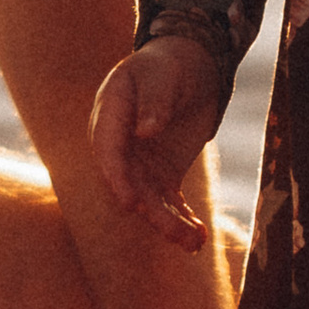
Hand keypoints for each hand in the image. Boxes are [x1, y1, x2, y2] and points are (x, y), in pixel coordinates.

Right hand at [90, 37, 226, 245]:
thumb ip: (154, 101)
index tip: (131, 203)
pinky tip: (199, 238)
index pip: (109, 152)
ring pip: (151, 200)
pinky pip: (170, 202)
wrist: (187, 68)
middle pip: (130, 184)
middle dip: (151, 211)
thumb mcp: (162, 76)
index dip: (118, 179)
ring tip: (194, 242)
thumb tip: (145, 130)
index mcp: (109, 117)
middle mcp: (120, 147)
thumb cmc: (168, 66)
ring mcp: (140, 165)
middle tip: (174, 232)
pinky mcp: (162, 175)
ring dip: (170, 223)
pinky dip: (184, 219)